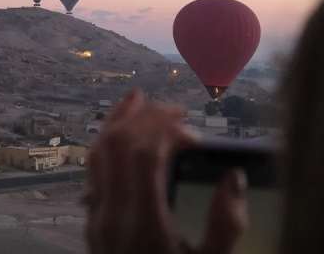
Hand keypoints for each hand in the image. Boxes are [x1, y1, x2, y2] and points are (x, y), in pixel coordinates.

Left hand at [85, 90, 247, 253]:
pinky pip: (91, 169)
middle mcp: (113, 213)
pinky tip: (118, 131)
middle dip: (146, 118)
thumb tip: (233, 175)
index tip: (193, 133)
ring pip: (97, 152)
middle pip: (118, 144)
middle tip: (176, 112)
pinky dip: (104, 142)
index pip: (143, 154)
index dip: (167, 130)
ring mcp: (96, 214)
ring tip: (138, 99)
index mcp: (144, 222)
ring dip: (118, 121)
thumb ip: (226, 223)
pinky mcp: (91, 217)